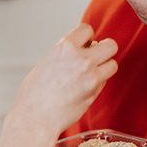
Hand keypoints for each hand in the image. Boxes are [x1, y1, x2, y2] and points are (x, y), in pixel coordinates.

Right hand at [11, 23, 117, 138]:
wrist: (35, 117)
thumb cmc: (33, 94)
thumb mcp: (45, 63)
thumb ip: (65, 55)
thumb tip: (81, 50)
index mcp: (63, 47)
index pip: (87, 29)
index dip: (87, 37)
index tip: (84, 44)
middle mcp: (80, 58)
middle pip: (110, 45)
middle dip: (104, 50)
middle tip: (95, 57)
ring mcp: (90, 75)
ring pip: (112, 64)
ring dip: (104, 67)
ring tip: (90, 74)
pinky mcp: (95, 91)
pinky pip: (105, 81)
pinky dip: (99, 83)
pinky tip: (84, 88)